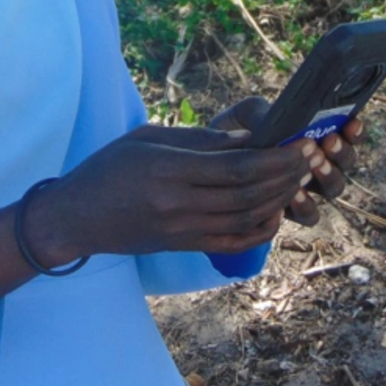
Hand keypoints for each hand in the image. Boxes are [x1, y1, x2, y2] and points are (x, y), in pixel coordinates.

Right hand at [22, 124, 312, 262]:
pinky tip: (276, 213)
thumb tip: (247, 140)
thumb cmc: (106, 169)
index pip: (236, 167)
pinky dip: (260, 230)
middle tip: (310, 158)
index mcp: (167, 171)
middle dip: (286, 176)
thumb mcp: (146, 140)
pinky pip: (232, 243)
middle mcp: (177, 205)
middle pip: (248, 195)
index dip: (275, 157)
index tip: (299, 143)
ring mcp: (182, 230)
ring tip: (299, 180)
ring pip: (246, 219)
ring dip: (279, 200)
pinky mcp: (183, 246)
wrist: (75, 218)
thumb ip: (197, 140)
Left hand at [208, 97, 366, 226]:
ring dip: (329, 176)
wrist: (210, 167)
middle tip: (329, 140)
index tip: (351, 122)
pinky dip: (306, 203)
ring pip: (335, 188)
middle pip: (346, 161)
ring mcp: (309, 188)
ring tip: (316, 165)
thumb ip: (261, 112)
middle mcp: (317, 162)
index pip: (345, 132)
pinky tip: (294, 193)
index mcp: (314, 135)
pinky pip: (310, 214)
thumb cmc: (235, 134)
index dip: (354, 129)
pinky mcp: (293, 212)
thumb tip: (278, 119)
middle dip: (341, 151)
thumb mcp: (245, 116)